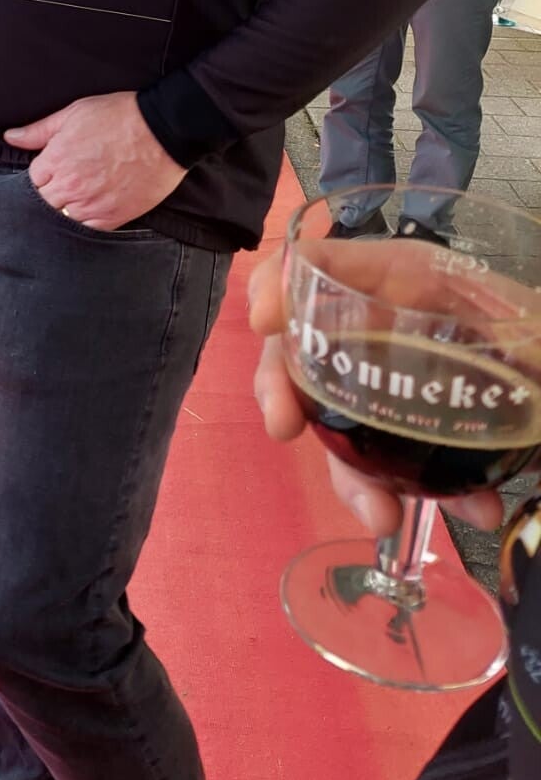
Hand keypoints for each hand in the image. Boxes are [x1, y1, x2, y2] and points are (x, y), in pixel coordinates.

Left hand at [5, 90, 183, 230]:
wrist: (163, 130)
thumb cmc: (119, 117)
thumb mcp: (73, 114)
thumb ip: (38, 131)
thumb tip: (10, 138)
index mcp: (56, 161)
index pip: (31, 181)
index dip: (41, 176)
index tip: (52, 170)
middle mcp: (70, 187)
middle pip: (44, 203)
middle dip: (50, 194)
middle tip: (67, 183)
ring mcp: (92, 205)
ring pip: (64, 218)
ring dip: (67, 209)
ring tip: (81, 195)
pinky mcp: (114, 217)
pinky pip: (89, 229)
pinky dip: (88, 221)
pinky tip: (94, 207)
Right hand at [247, 250, 505, 536]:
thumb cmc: (539, 333)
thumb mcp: (528, 314)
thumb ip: (524, 323)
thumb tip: (426, 342)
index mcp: (404, 279)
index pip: (316, 263)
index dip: (277, 283)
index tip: (265, 321)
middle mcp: (381, 327)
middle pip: (300, 347)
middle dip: (281, 389)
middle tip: (283, 426)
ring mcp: (385, 382)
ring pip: (333, 422)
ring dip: (350, 475)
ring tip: (383, 515)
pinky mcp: (405, 430)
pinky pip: (385, 465)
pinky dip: (414, 494)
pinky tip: (471, 510)